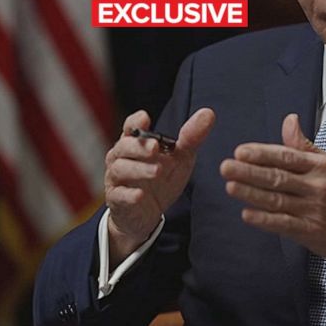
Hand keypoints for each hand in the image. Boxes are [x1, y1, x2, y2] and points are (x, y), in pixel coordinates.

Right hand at [105, 108, 214, 265]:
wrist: (148, 213)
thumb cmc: (161, 179)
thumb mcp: (180, 157)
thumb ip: (191, 137)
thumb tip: (208, 113)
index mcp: (136, 143)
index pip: (130, 127)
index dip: (135, 122)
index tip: (145, 119)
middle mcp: (121, 158)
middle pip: (124, 147)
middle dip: (139, 146)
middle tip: (155, 148)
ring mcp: (116, 179)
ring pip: (120, 169)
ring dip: (139, 169)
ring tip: (157, 171)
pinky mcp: (117, 200)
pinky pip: (119, 195)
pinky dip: (129, 195)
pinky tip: (140, 195)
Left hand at [219, 113, 325, 275]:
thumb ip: (304, 145)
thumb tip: (289, 120)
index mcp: (320, 166)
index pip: (287, 156)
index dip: (262, 153)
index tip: (241, 151)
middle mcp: (317, 186)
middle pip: (278, 177)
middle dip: (249, 171)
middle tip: (227, 167)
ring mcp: (314, 210)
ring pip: (277, 200)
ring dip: (251, 194)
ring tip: (230, 187)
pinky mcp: (311, 231)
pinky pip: (284, 224)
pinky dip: (265, 220)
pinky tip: (248, 214)